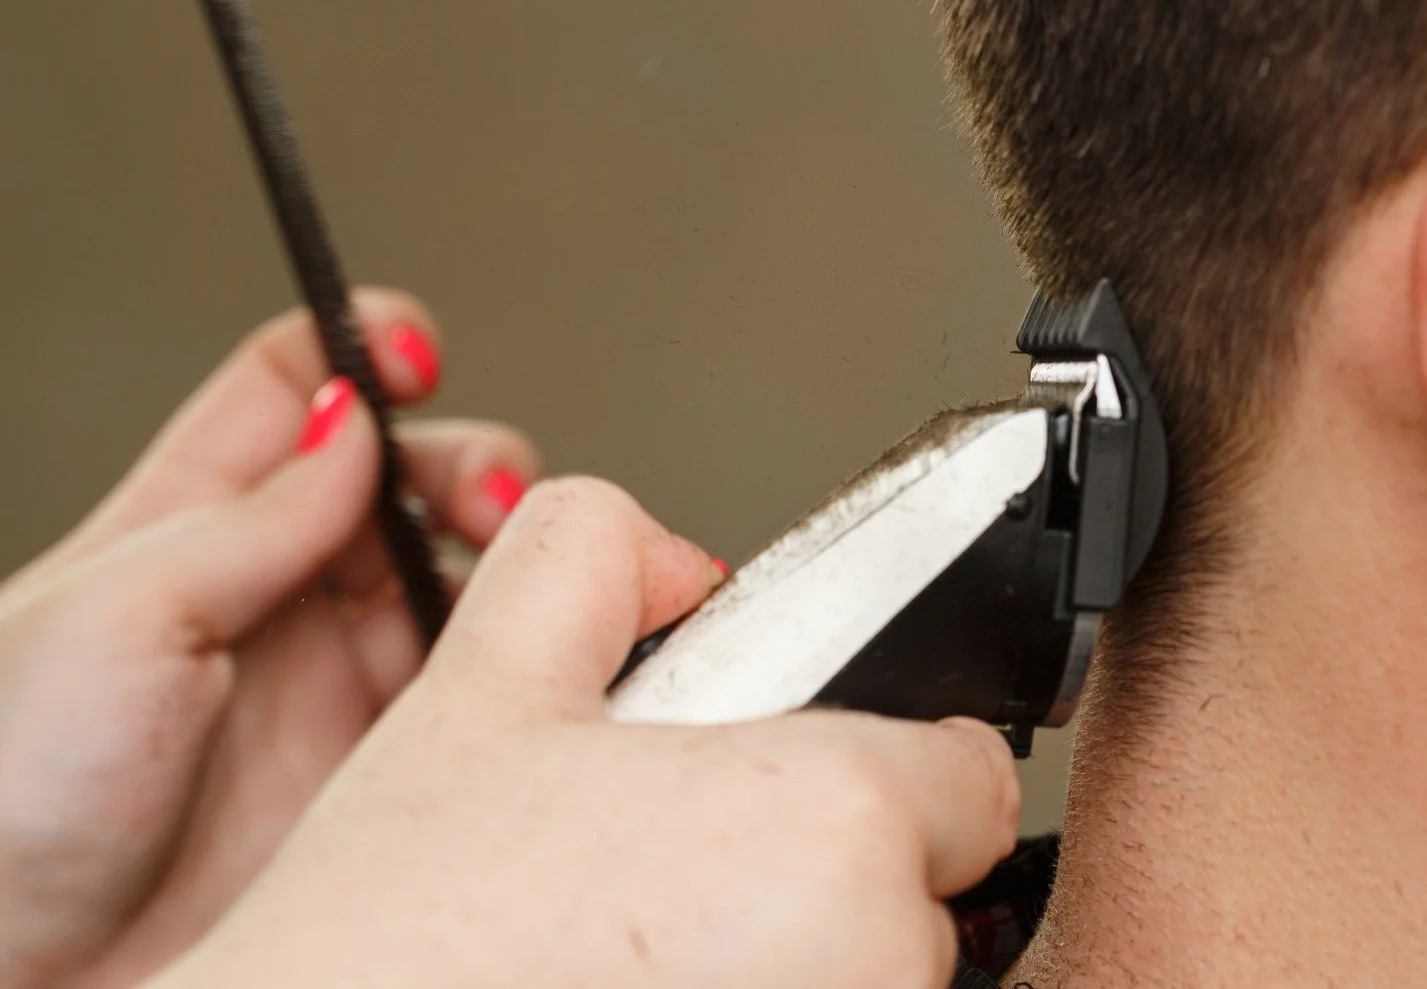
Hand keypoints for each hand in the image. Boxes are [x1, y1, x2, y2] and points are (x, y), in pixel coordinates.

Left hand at [0, 289, 540, 988]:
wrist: (28, 979)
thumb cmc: (5, 798)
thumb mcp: (112, 619)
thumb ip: (251, 516)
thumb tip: (355, 419)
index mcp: (186, 521)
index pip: (293, 387)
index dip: (364, 350)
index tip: (416, 355)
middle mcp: (276, 588)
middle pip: (409, 472)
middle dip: (469, 461)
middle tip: (488, 500)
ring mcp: (338, 676)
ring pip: (467, 569)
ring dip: (518, 551)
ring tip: (529, 572)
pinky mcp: (391, 762)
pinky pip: (487, 679)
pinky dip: (533, 650)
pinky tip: (535, 648)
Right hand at [155, 478, 1021, 988]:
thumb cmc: (385, 951)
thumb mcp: (477, 698)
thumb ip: (586, 564)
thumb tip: (668, 553)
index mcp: (836, 819)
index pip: (970, 781)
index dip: (879, 779)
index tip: (796, 807)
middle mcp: (875, 959)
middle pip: (922, 900)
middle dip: (824, 886)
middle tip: (682, 900)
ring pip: (881, 986)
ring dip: (800, 970)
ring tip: (655, 968)